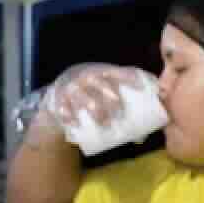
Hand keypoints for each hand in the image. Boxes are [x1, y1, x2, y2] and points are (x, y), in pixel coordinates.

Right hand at [16, 63, 163, 154]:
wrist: (60, 91)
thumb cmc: (93, 93)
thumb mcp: (105, 89)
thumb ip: (124, 100)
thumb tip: (145, 131)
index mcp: (101, 72)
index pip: (116, 71)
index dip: (128, 77)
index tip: (140, 88)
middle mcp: (86, 77)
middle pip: (100, 84)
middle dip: (111, 98)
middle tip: (120, 114)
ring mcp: (71, 87)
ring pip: (83, 97)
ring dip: (95, 110)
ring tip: (105, 124)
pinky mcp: (58, 99)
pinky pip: (62, 107)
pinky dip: (68, 115)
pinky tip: (74, 124)